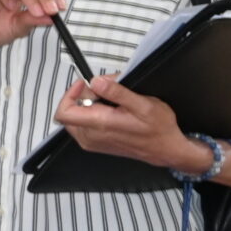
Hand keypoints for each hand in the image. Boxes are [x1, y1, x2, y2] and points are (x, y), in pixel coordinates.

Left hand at [55, 75, 194, 169]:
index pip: (64, 112)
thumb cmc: (158, 128)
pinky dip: (91, 113)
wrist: (166, 149)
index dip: (70, 94)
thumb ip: (117, 92)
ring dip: (88, 104)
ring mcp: (92, 142)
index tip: (85, 84)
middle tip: (103, 89)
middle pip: (69, 112)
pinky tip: (110, 110)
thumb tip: (97, 81)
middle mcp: (91, 136)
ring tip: (111, 100)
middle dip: (83, 96)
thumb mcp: (143, 104)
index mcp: (100, 125)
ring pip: (75, 117)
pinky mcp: (95, 143)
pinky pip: (83, 124)